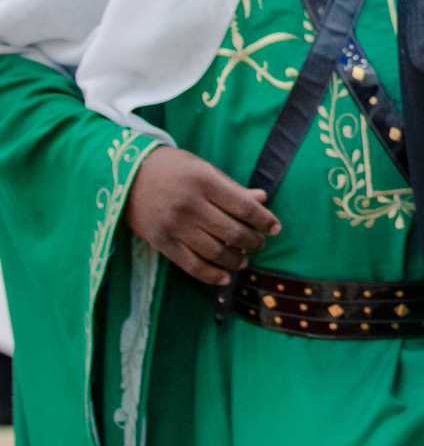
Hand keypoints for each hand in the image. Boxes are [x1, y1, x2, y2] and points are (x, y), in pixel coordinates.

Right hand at [123, 146, 279, 285]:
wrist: (126, 175)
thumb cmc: (172, 169)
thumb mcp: (204, 169)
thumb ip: (232, 187)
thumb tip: (262, 199)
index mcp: (204, 182)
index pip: (244, 207)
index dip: (264, 221)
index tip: (275, 228)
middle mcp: (190, 205)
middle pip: (232, 232)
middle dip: (253, 242)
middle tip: (259, 243)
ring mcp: (174, 226)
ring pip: (215, 252)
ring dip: (236, 260)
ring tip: (244, 259)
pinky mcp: (161, 242)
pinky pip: (191, 266)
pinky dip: (212, 275)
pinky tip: (225, 276)